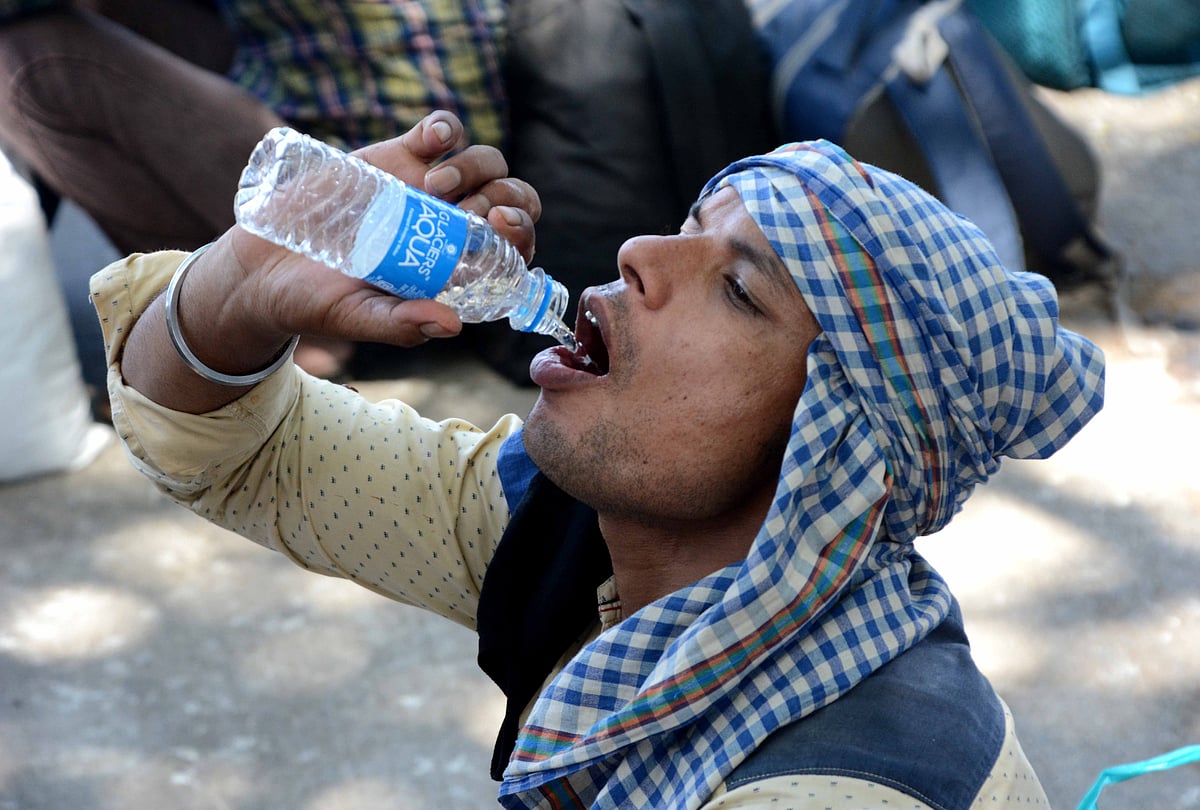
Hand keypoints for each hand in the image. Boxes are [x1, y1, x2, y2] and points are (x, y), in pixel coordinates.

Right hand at [121, 111, 540, 412]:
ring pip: (485, 163)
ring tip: (433, 187)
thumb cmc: (318, 303)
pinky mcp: (398, 157)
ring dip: (476, 168)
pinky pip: (441, 132)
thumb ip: (403, 323)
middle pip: (511, 199)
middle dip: (508, 198)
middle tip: (475, 210)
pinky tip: (432, 140)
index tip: (501, 228)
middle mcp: (452, 227)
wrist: (265, 266)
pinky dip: (446, 129)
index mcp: (457, 269)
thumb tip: (452, 324)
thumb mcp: (359, 319)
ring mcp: (428, 190)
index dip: (521, 235)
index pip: (514, 249)